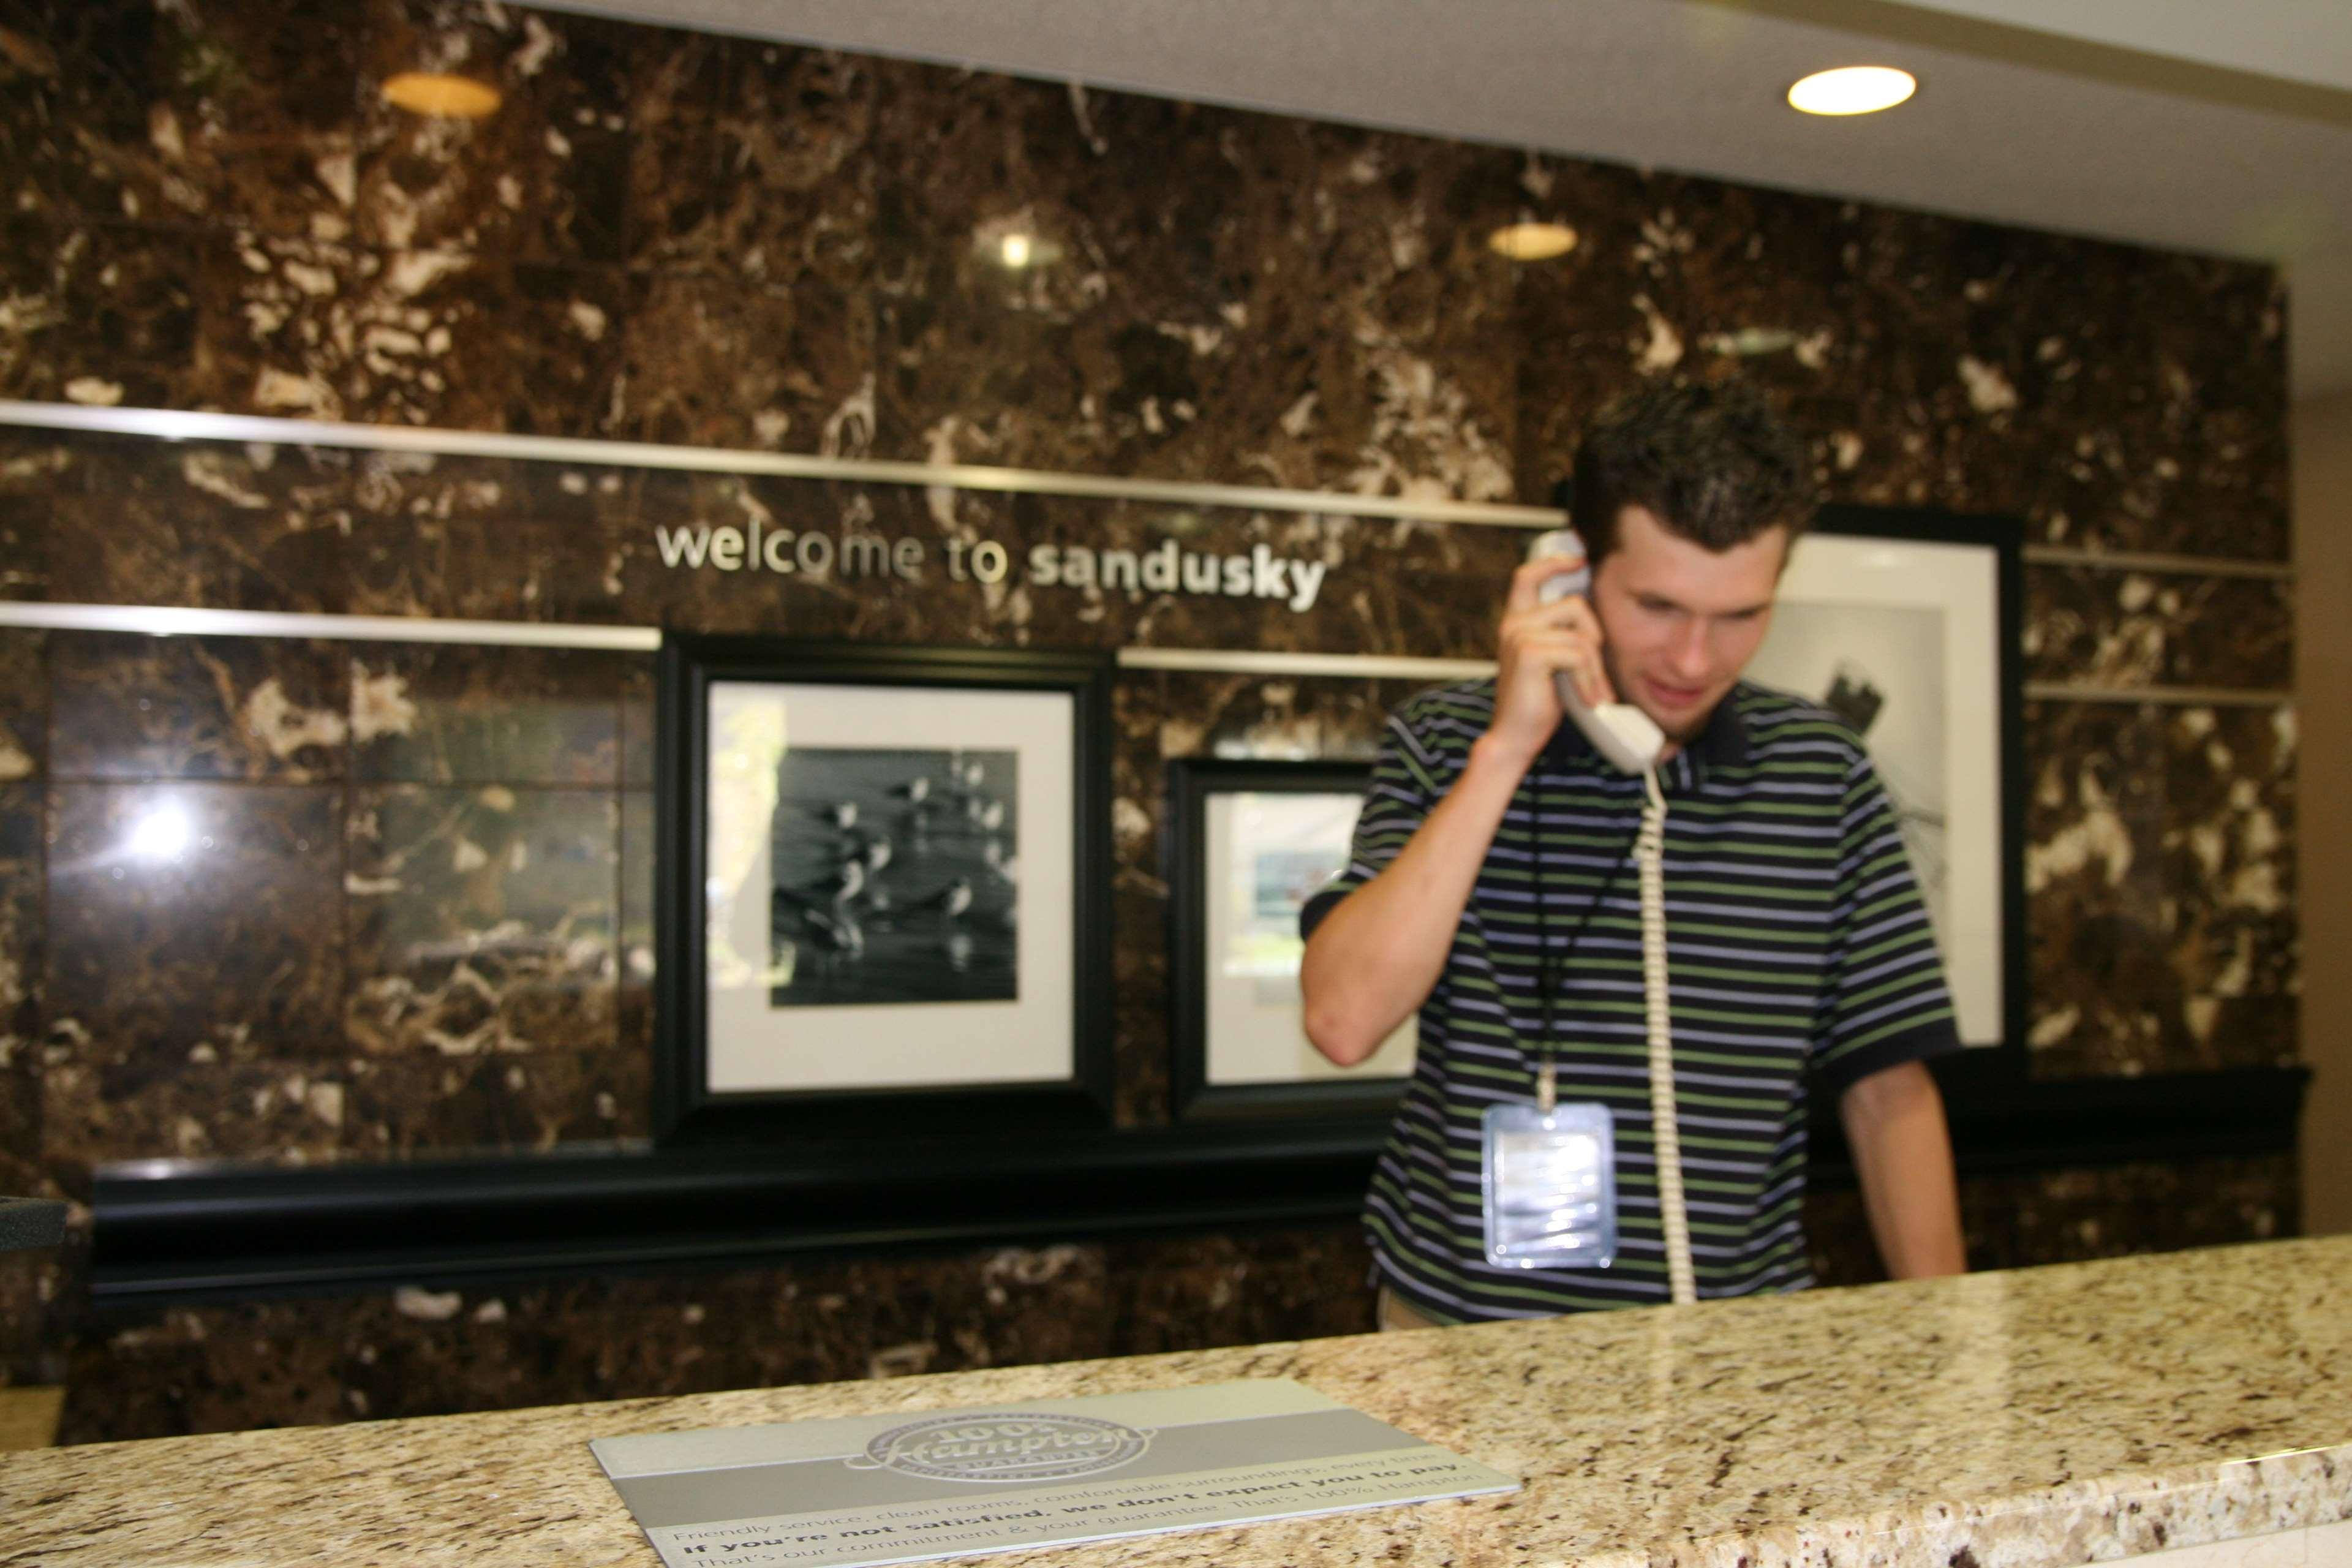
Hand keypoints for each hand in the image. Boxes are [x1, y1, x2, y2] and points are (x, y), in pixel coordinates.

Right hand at [1491, 554, 1617, 762]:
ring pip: (1582, 635)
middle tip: (1597, 674)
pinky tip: (1589, 700)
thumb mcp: (1553, 662)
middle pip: (1575, 605)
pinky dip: (1590, 680)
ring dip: (1596, 668)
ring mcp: (1519, 636)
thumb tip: (1596, 618)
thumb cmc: (1536, 703)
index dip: (1554, 562)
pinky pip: (1578, 654)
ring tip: (1595, 693)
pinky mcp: (1530, 653)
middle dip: (1596, 638)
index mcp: (1517, 622)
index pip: (1529, 575)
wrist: (1515, 737)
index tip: (1579, 561)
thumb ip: (1564, 636)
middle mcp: (1514, 624)